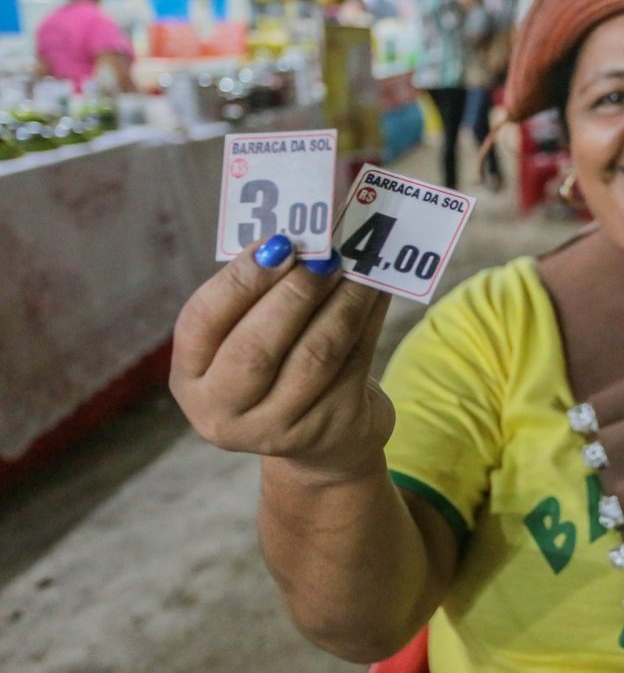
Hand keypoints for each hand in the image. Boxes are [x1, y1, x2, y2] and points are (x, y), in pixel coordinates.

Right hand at [170, 235, 393, 479]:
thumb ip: (264, 295)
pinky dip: (367, 321)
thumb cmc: (281, 371)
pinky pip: (352, 365)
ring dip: (340, 303)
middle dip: (294, 293)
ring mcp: (275, 430)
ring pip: (314, 356)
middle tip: (322, 254)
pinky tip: (376, 292)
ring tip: (357, 266)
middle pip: (256, 348)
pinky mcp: (328, 429)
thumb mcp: (254, 338)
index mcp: (192, 378)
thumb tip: (303, 234)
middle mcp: (223, 412)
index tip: (276, 243)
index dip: (239, 280)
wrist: (324, 443)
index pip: (201, 322)